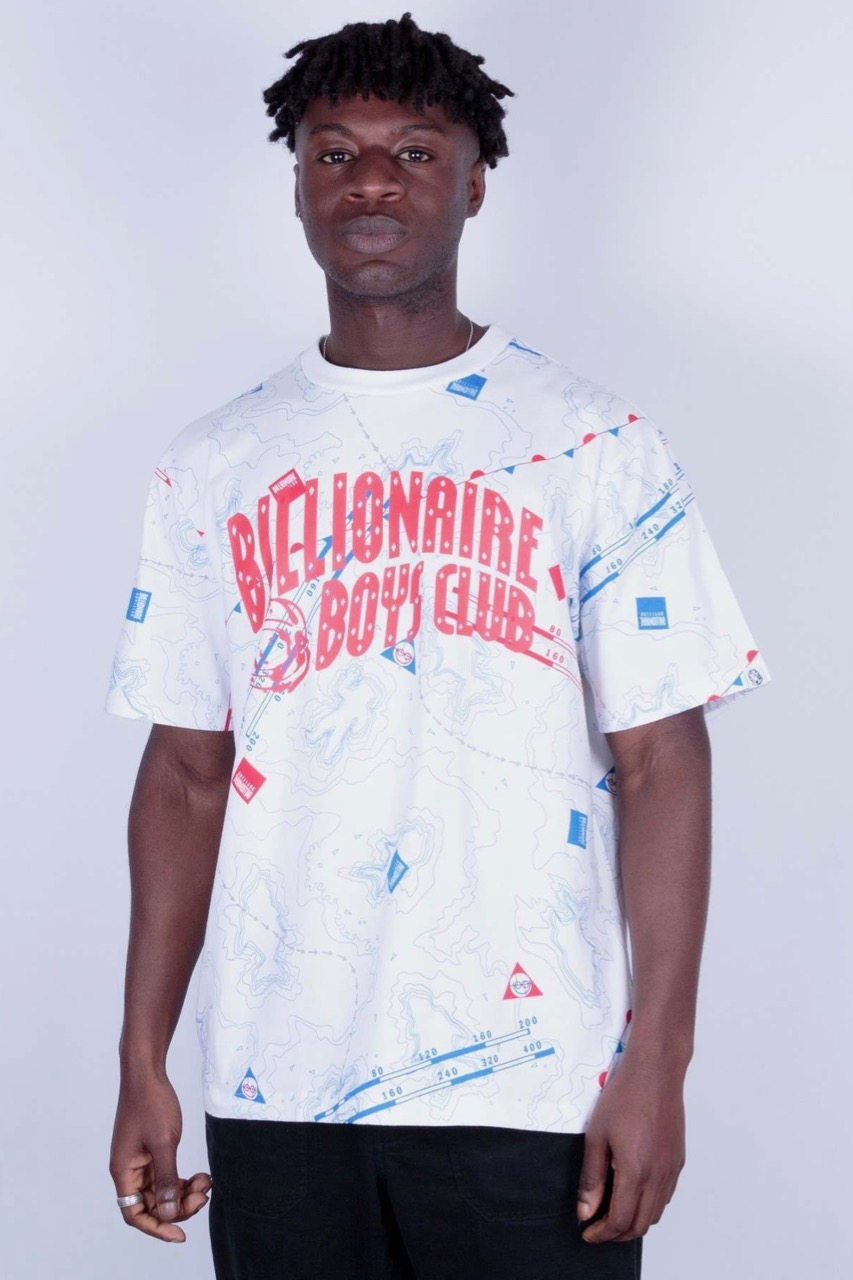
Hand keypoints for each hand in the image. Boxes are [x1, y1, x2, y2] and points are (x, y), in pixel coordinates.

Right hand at [109, 1069, 211, 1242]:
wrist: (147, 1073)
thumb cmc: (151, 1103)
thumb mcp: (164, 1142)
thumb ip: (167, 1179)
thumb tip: (169, 1212)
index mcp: (123, 1171)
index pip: (135, 1213)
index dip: (157, 1227)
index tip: (181, 1234)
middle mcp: (128, 1171)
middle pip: (151, 1204)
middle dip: (179, 1205)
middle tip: (204, 1195)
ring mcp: (139, 1162)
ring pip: (161, 1191)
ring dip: (184, 1193)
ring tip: (206, 1182)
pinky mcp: (150, 1152)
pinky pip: (166, 1177)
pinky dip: (183, 1180)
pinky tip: (202, 1176)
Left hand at [576, 1057, 685, 1242]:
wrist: (655, 1071)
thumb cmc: (623, 1097)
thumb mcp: (597, 1136)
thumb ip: (591, 1178)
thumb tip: (585, 1211)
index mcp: (636, 1172)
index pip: (620, 1222)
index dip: (601, 1233)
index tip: (587, 1232)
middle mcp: (658, 1176)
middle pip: (640, 1225)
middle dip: (617, 1234)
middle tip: (597, 1227)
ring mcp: (672, 1169)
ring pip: (655, 1213)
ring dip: (634, 1220)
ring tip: (612, 1211)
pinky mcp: (678, 1160)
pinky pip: (665, 1196)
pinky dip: (649, 1204)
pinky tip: (633, 1191)